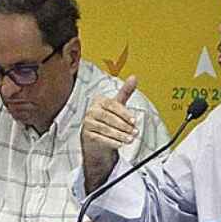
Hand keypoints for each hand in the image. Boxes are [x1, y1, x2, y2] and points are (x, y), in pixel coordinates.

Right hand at [81, 76, 139, 191]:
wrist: (96, 137)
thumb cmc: (108, 119)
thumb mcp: (117, 105)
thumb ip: (125, 92)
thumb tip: (134, 77)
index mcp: (99, 101)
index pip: (112, 105)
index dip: (124, 113)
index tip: (134, 121)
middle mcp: (91, 111)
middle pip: (108, 118)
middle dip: (123, 126)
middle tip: (135, 132)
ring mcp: (87, 123)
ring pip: (105, 129)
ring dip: (119, 135)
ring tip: (130, 139)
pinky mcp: (86, 135)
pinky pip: (100, 138)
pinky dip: (111, 142)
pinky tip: (120, 144)